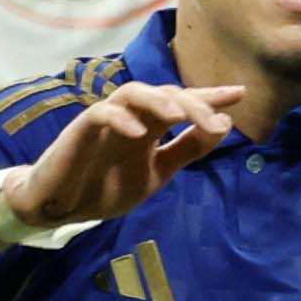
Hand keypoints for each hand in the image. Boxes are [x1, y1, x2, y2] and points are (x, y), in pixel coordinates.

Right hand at [13, 80, 244, 228]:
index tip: (240, 93)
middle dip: (193, 103)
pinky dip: (120, 119)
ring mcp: (105, 121)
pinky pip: (100, 114)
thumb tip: (224, 124)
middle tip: (215, 120)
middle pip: (164, 94)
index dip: (210, 97)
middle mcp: (131, 118)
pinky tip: (139, 133)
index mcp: (150, 127)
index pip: (182, 103)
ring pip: (132, 92)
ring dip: (158, 100)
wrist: (60, 207)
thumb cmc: (105, 187)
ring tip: (179, 115)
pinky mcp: (79, 130)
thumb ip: (187, 150)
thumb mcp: (157, 173)